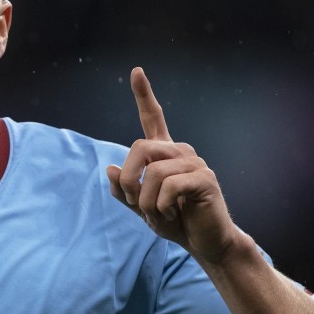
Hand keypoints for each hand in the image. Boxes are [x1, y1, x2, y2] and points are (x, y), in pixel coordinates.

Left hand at [105, 67, 239, 262]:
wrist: (205, 242)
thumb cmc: (174, 221)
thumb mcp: (142, 208)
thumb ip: (124, 191)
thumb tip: (109, 168)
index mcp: (164, 154)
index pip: (153, 118)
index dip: (144, 95)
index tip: (136, 71)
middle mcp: (180, 152)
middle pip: (139, 149)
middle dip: (128, 180)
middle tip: (136, 205)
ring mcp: (194, 162)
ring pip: (152, 173)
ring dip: (147, 202)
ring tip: (159, 215)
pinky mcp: (204, 178)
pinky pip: (169, 186)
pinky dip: (162, 206)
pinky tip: (172, 214)